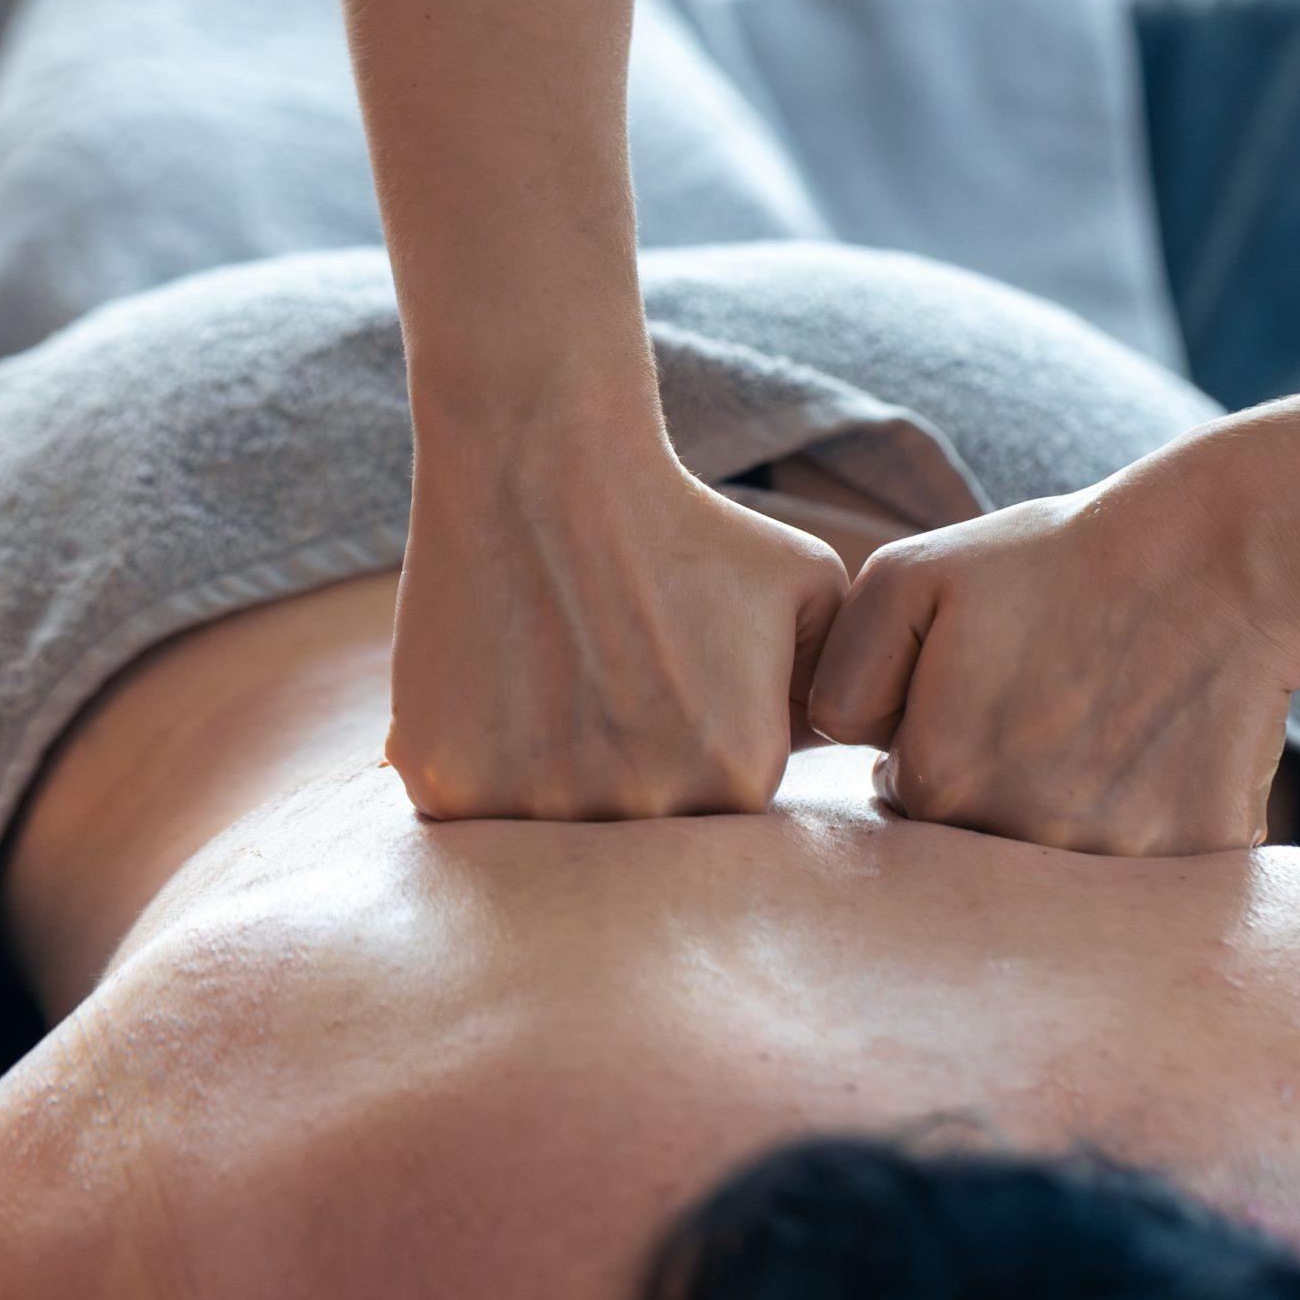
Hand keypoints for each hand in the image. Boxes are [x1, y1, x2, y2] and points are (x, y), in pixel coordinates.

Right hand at [386, 444, 849, 821]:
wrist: (546, 465)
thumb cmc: (686, 522)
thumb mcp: (810, 589)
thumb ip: (843, 683)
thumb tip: (853, 748)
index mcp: (739, 780)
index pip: (727, 811)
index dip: (704, 752)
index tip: (676, 693)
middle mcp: (644, 811)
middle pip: (644, 834)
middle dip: (635, 774)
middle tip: (611, 682)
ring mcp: (538, 811)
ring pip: (552, 833)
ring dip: (553, 778)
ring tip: (553, 680)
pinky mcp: (446, 788)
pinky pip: (469, 811)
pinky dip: (478, 764)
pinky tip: (493, 689)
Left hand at [806, 436, 1299, 854]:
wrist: (1215, 555)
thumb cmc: (1054, 560)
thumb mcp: (909, 576)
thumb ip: (843, 676)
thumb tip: (846, 756)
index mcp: (942, 781)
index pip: (909, 803)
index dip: (939, 744)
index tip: (983, 698)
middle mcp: (1022, 838)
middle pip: (980, 848)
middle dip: (997, 790)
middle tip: (1043, 709)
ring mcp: (1115, 860)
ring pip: (1061, 872)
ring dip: (1070, 815)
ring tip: (1100, 724)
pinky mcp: (1196, 863)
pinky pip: (1149, 874)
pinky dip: (1148, 824)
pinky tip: (1156, 751)